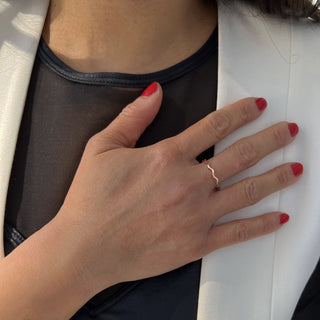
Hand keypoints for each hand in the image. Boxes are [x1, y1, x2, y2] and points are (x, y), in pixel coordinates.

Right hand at [55, 82, 301, 295]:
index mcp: (166, 157)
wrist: (85, 248)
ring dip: (276, 177)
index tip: (259, 106)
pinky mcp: (196, 243)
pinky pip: (237, 233)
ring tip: (297, 168)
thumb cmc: (90, 198)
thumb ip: (132, 117)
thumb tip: (155, 91)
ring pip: (248, 191)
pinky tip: (280, 217)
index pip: (214, 127)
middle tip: (290, 131)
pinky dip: (262, 225)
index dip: (240, 112)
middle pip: (241, 155)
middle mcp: (188, 183)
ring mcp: (196, 215)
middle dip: (270, 139)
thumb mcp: (101, 148)